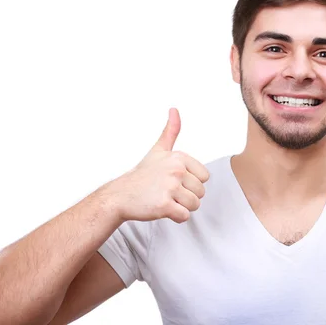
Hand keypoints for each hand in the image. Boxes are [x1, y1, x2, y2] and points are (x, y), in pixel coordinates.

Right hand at [109, 108, 209, 222]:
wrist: (120, 195)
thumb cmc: (142, 174)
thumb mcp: (158, 150)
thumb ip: (170, 131)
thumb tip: (174, 109)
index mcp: (179, 157)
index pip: (205, 177)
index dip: (190, 182)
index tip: (172, 180)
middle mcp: (176, 170)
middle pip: (201, 192)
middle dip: (186, 196)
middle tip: (166, 192)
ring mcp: (170, 188)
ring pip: (194, 205)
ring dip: (181, 207)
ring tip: (164, 199)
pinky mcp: (164, 205)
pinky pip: (184, 216)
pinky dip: (175, 217)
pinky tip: (161, 208)